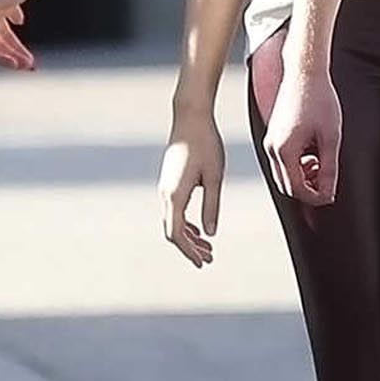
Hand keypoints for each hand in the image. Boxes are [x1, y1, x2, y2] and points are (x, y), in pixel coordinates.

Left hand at [0, 0, 41, 71]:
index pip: (8, 13)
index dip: (17, 18)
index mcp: (0, 1)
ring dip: (13, 57)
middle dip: (18, 48)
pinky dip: (2, 59)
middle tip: (30, 60)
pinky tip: (15, 65)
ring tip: (27, 66)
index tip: (22, 23)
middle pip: (4, 36)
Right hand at [158, 108, 224, 266]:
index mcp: (175, 195)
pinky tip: (200, 229)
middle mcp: (166, 194)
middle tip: (208, 259)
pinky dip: (186, 224)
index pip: (177, 233)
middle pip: (173, 231)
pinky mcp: (169, 181)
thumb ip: (211, 206)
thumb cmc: (206, 145)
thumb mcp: (214, 177)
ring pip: (173, 221)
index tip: (203, 262)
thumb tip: (211, 234)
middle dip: (190, 248)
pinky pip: (174, 211)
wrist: (190, 118)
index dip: (189, 251)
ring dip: (189, 237)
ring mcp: (165, 187)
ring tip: (207, 248)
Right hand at [261, 64, 342, 205]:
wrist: (305, 72)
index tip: (330, 195)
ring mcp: (270, 141)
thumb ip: (329, 169)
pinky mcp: (273, 135)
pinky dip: (296, 164)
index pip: (297, 189)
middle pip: (286, 185)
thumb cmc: (319, 99)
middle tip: (326, 179)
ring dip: (302, 176)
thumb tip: (328, 192)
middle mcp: (272, 148)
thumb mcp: (331, 138)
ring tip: (321, 161)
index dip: (316, 197)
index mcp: (284, 151)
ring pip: (283, 174)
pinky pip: (281, 160)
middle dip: (307, 188)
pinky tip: (312, 151)